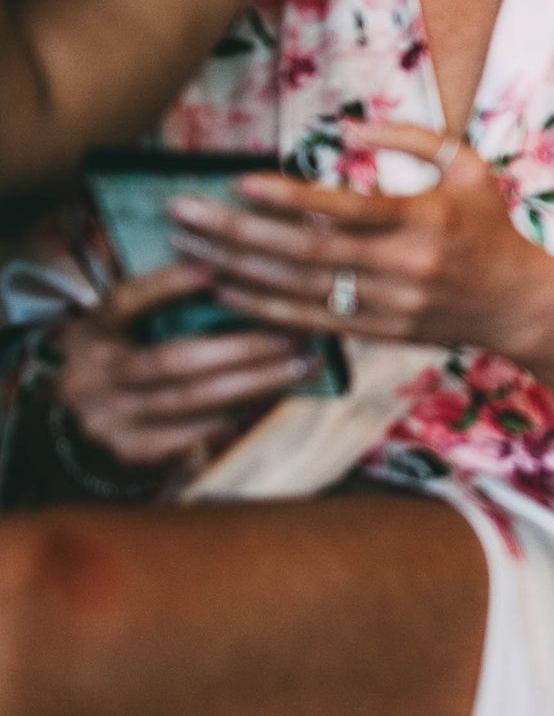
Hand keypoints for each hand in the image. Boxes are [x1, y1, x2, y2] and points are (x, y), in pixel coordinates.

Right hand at [54, 264, 324, 469]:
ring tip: (302, 365)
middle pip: (173, 360)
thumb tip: (241, 269)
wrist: (92, 411)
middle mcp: (90, 376)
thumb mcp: (132, 321)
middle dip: (242, 347)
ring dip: (255, 382)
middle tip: (296, 334)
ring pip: (191, 400)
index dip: (167, 285)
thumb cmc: (132, 348)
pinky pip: (194, 431)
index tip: (218, 267)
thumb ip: (170, 297)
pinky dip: (238, 411)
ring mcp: (107, 418)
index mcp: (89, 331)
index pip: (125, 302)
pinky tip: (274, 394)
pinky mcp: (130, 449)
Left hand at [164, 122, 553, 358]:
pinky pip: (310, 321)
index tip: (238, 180)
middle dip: (236, 233)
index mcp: (425, 219)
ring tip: (187, 249)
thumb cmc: (491, 226)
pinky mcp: (380, 332)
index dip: (288, 196)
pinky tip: (223, 290)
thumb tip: (347, 126)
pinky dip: (262, 308)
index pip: (345, 207)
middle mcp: (404, 265)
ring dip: (236, 270)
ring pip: (298, 290)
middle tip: (182, 213)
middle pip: (306, 252)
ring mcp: (389, 305)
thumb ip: (412, 138)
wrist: (521, 304)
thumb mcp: (468, 167)